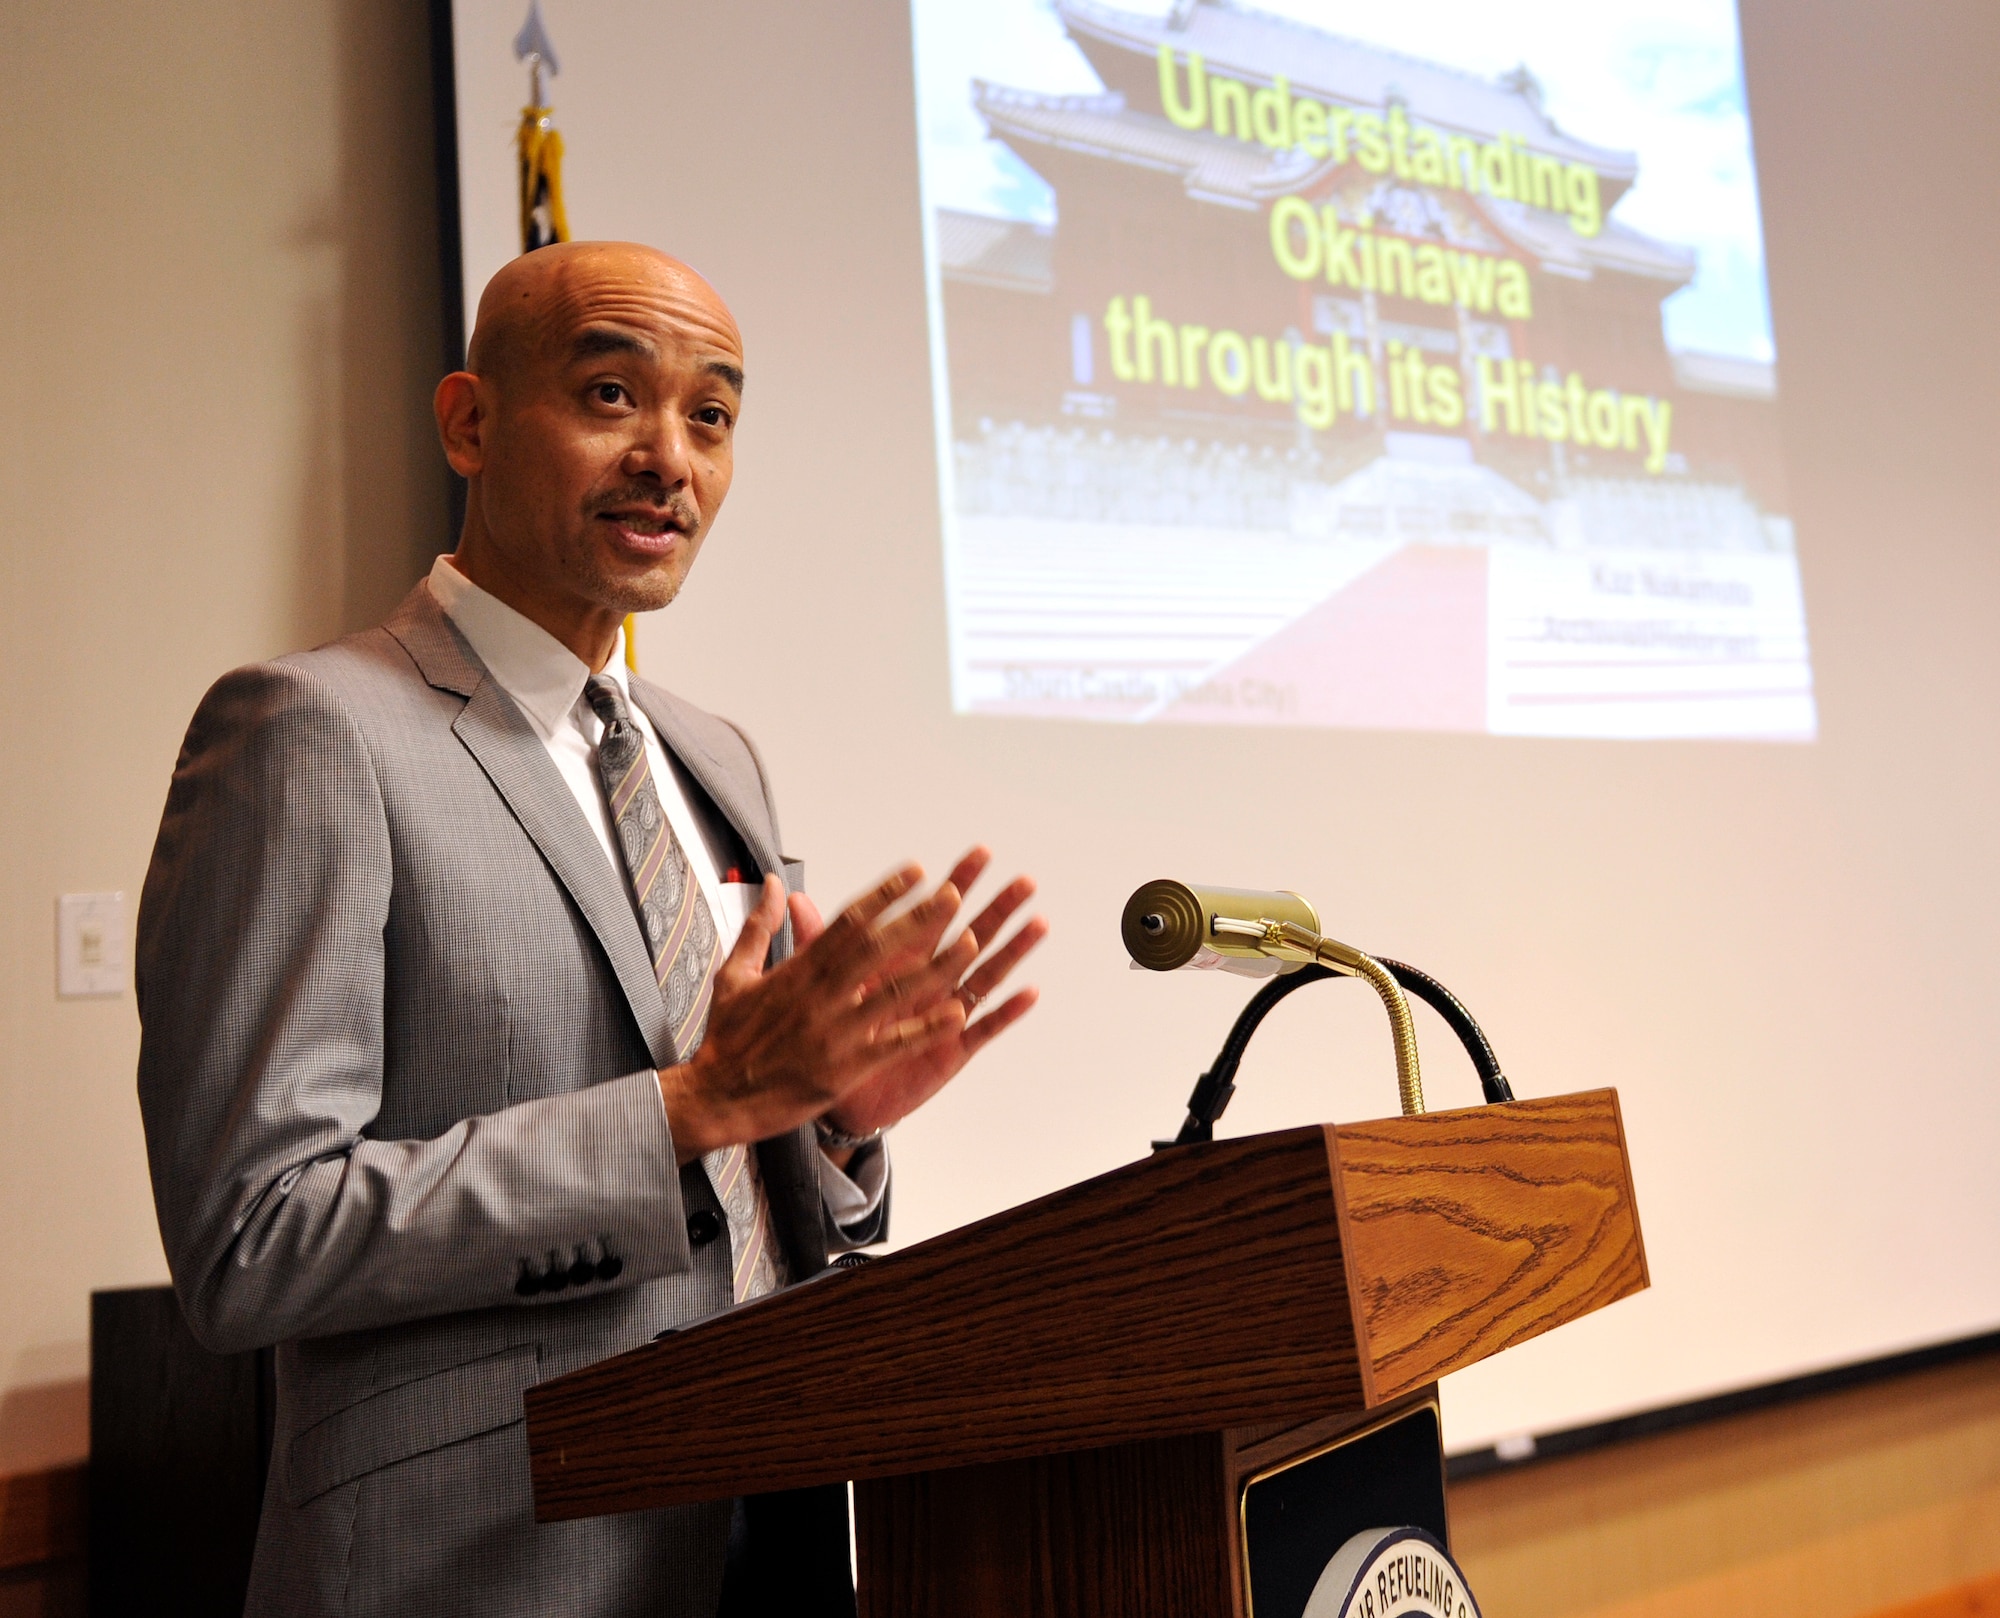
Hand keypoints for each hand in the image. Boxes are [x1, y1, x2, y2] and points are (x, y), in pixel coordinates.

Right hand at [659, 863, 980, 1163]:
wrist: (716, 1098)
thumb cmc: (726, 1037)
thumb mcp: (734, 974)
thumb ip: (759, 926)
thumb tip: (776, 884)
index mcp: (799, 969)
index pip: (849, 921)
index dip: (886, 894)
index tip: (916, 872)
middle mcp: (821, 994)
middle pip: (878, 947)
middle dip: (918, 919)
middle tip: (954, 894)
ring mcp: (835, 1031)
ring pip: (895, 992)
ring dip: (936, 966)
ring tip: (972, 943)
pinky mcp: (845, 1068)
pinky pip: (894, 1044)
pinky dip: (926, 1028)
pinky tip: (958, 1013)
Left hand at [812, 847, 1046, 1146]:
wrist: (832, 1092)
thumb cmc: (831, 1034)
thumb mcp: (819, 985)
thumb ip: (818, 942)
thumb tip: (797, 899)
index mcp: (902, 960)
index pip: (935, 914)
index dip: (957, 884)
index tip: (979, 854)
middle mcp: (930, 981)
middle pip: (971, 937)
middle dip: (997, 909)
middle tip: (1023, 882)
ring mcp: (945, 1014)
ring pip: (985, 976)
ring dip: (1012, 951)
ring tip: (1037, 924)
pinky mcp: (952, 1050)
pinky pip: (984, 1029)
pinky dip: (1006, 1012)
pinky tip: (1029, 992)